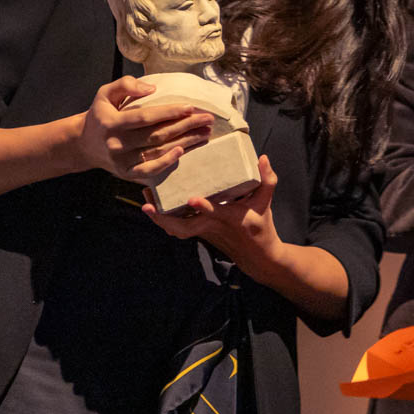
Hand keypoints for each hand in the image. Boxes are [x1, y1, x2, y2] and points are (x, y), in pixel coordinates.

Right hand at [75, 76, 211, 184]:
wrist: (85, 144)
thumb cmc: (101, 115)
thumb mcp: (105, 93)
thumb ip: (126, 85)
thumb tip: (151, 90)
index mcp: (111, 122)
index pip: (145, 117)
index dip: (169, 112)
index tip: (191, 107)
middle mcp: (116, 143)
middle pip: (157, 134)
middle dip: (185, 126)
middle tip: (207, 119)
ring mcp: (121, 161)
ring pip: (158, 151)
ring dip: (185, 142)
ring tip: (204, 133)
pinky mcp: (126, 173)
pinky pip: (150, 170)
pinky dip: (167, 162)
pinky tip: (183, 152)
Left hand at [142, 154, 281, 266]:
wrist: (256, 255)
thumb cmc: (261, 226)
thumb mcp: (266, 202)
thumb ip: (267, 179)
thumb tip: (263, 158)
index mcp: (230, 218)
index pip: (215, 213)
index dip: (204, 207)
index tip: (192, 199)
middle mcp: (212, 226)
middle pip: (184, 227)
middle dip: (165, 219)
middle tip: (148, 206)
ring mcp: (203, 231)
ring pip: (178, 230)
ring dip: (160, 219)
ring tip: (146, 203)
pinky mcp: (199, 233)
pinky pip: (179, 228)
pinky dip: (165, 220)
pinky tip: (154, 207)